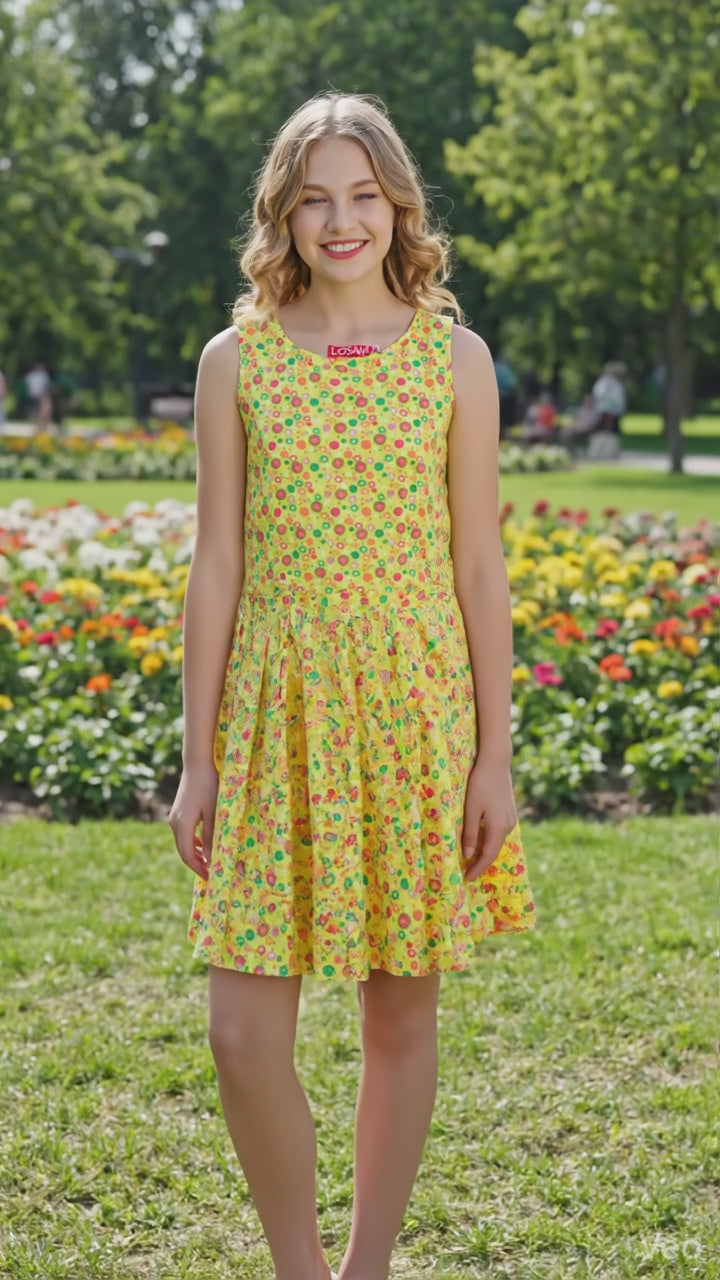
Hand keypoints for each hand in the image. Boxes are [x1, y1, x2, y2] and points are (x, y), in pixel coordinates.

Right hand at [168, 764, 218, 880]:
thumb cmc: (209, 787)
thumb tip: (212, 859)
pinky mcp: (178, 812)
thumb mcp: (214, 813)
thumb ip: (212, 837)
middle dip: (196, 864)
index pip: (188, 855)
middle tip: (211, 874)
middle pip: (183, 851)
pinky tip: (204, 846)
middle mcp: (175, 823)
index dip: (199, 868)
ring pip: (183, 843)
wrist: (197, 764)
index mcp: (182, 825)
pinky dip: (193, 843)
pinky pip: (184, 834)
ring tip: (209, 862)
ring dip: (195, 854)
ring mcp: (174, 817)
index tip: (211, 877)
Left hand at [460, 757, 517, 882]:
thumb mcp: (471, 809)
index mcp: (498, 828)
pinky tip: (479, 840)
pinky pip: (498, 832)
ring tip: (471, 859)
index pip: (488, 856)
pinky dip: (488, 840)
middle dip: (481, 863)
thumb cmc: (480, 784)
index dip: (478, 868)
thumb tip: (468, 856)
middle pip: (494, 850)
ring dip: (484, 851)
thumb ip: (470, 833)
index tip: (467, 879)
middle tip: (467, 872)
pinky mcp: (509, 811)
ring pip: (496, 841)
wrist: (496, 763)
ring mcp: (511, 818)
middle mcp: (508, 826)